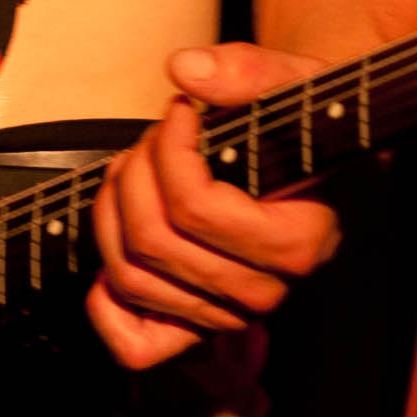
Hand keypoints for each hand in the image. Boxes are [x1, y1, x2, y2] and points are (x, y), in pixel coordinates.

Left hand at [87, 42, 341, 372]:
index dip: (169, 150)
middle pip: (153, 240)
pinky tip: (118, 251)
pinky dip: (107, 304)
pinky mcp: (195, 331)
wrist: (309, 167)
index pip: (197, 208)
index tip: (178, 112)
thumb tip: (187, 72)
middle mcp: (264, 291)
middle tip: (149, 140)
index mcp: (298, 243)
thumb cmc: (297, 130)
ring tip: (133, 173)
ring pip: (131, 278)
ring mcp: (226, 317)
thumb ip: (249, 71)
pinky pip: (136, 345)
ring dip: (111, 214)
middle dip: (134, 173)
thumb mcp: (291, 83)